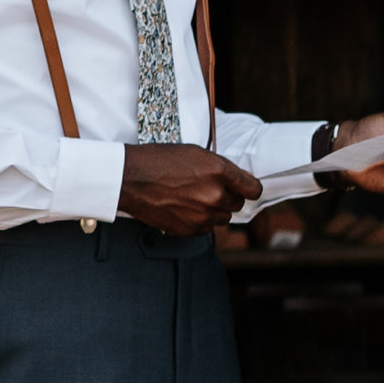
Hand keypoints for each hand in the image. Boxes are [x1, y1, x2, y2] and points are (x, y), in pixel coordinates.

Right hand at [119, 143, 264, 233]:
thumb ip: (220, 168)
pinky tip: (183, 208)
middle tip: (207, 189)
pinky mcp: (191, 229)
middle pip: (237, 204)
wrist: (130, 179)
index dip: (248, 188)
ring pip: (223, 218)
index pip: (253, 189)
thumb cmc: (159, 161)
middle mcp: (216, 195)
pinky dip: (199, 221)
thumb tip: (238, 181)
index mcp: (219, 171)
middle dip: (227, 197)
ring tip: (192, 199)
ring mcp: (204, 215)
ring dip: (213, 210)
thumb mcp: (194, 153)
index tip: (243, 188)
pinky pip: (206, 228)